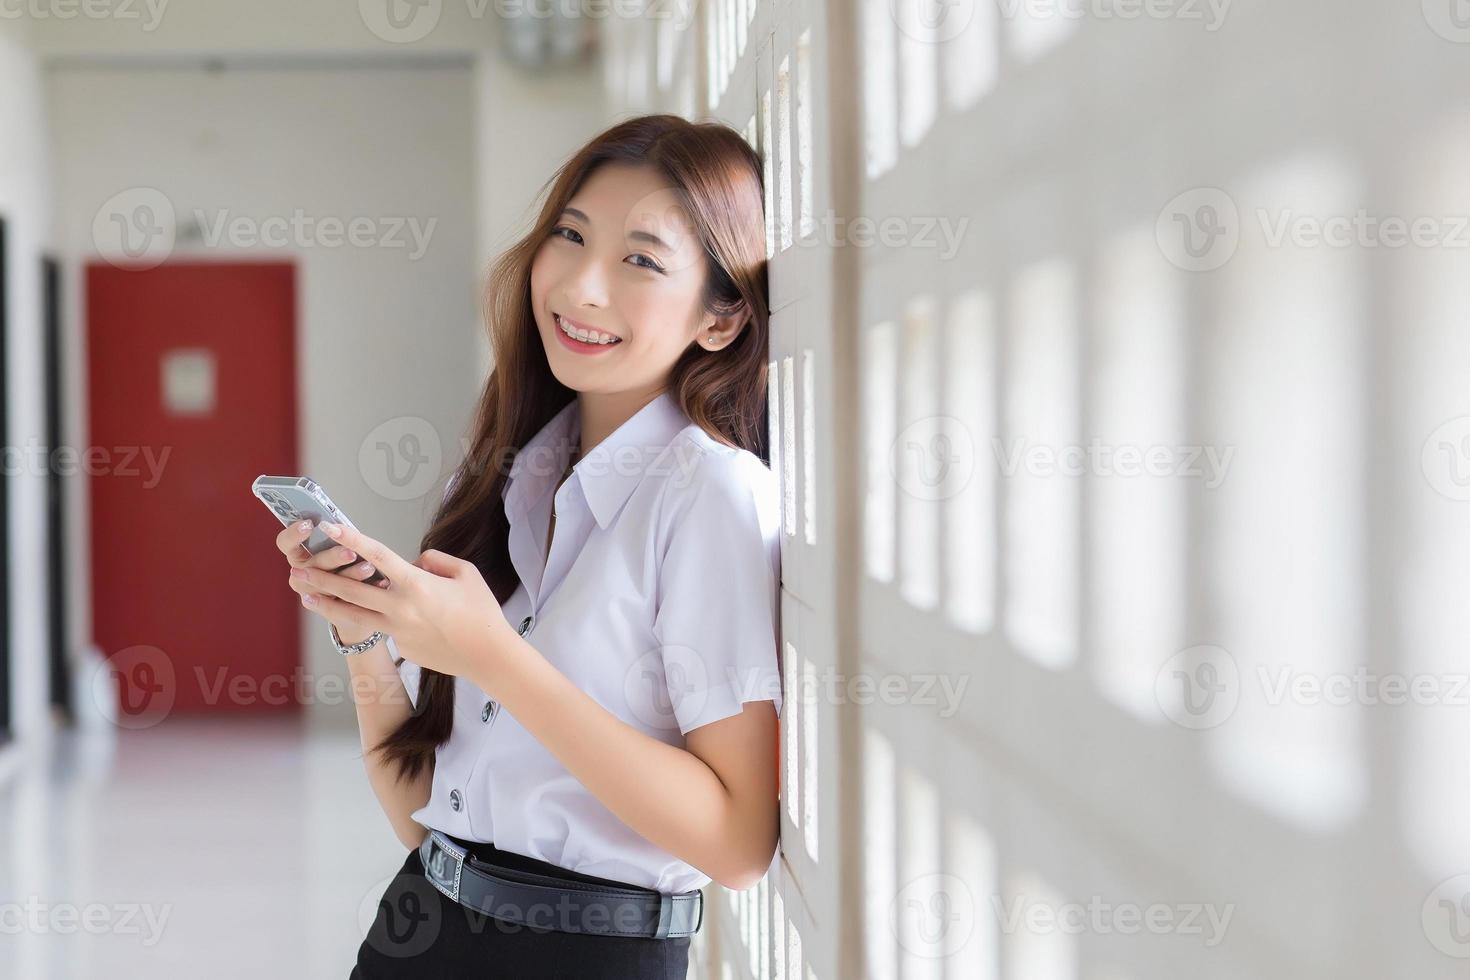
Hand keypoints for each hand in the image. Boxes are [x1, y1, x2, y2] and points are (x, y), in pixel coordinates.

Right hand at [276, 519, 387, 643]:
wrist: (359, 602)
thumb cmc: (347, 564)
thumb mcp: (341, 547)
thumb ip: (338, 538)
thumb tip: (343, 525)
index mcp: (298, 555)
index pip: (285, 543)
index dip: (294, 533)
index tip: (309, 524)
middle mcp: (300, 575)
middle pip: (312, 564)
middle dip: (333, 557)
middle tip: (350, 552)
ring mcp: (312, 595)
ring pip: (329, 586)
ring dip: (351, 575)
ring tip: (370, 568)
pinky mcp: (330, 611)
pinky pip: (345, 603)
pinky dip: (365, 591)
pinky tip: (380, 583)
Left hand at [288, 522, 517, 680]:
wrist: (487, 655)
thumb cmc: (481, 612)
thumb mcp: (466, 574)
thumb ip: (436, 561)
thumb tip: (414, 563)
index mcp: (416, 585)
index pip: (378, 555)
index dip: (352, 538)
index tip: (331, 527)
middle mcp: (400, 607)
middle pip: (352, 589)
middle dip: (322, 577)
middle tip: (297, 569)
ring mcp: (398, 630)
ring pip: (354, 614)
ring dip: (327, 603)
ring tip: (305, 596)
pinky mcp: (402, 646)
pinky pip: (385, 627)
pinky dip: (379, 618)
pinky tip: (376, 615)